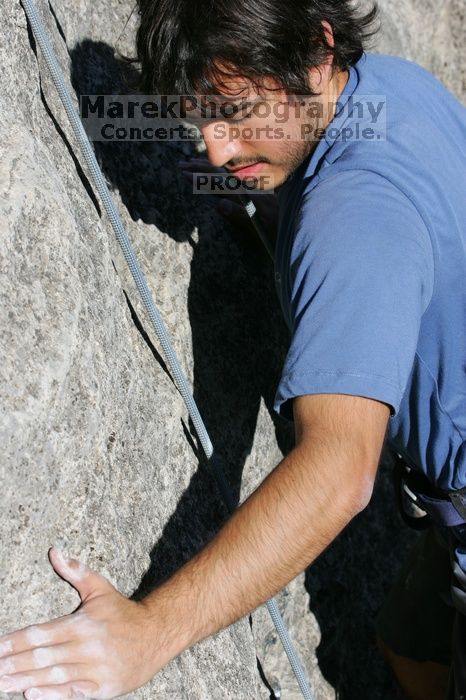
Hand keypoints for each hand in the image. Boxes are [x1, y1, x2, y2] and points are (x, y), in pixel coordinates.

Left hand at [0, 547, 161, 698]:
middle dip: (14, 664)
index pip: (41, 633)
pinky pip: (73, 693)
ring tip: (2, 683)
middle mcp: (87, 646)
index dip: (16, 641)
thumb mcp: (100, 589)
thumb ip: (76, 572)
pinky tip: (32, 694)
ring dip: (24, 681)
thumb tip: (55, 551)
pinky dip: (52, 695)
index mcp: (83, 623)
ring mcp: (95, 669)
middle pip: (43, 657)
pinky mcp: (103, 688)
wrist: (158, 634)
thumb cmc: (123, 612)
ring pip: (53, 676)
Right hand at [178, 157, 278, 244]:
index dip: (202, 177)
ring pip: (230, 175)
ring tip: (194, 162)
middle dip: (202, 169)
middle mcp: (253, 191)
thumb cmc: (286, 232)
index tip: (185, 172)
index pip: (221, 183)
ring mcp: (258, 193)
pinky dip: (225, 174)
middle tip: (182, 164)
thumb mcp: (264, 228)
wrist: (310, 226)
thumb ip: (242, 217)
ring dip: (211, 168)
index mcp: (251, 196)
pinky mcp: (262, 198)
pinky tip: (219, 171)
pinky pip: (238, 181)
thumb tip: (219, 204)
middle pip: (223, 175)